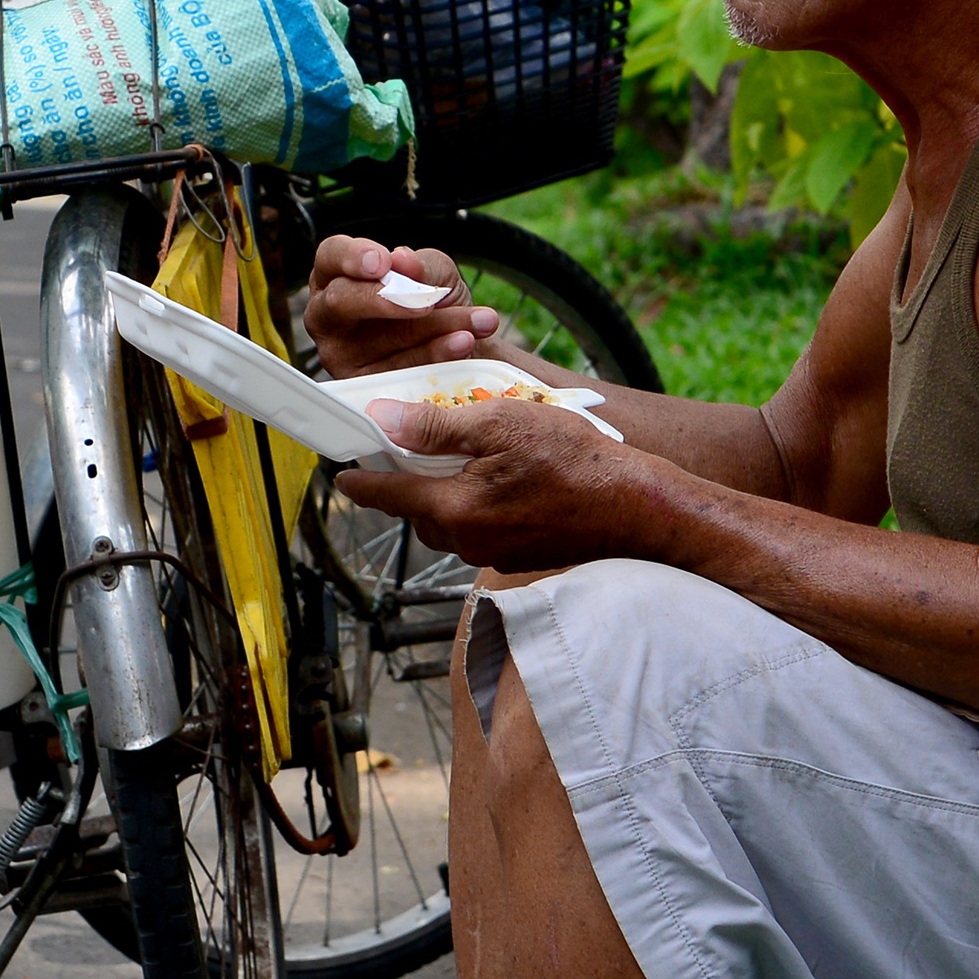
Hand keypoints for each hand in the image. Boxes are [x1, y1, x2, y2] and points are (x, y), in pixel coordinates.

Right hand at [303, 236, 499, 377]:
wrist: (464, 345)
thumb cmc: (435, 303)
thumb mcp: (435, 274)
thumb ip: (420, 265)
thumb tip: (402, 261)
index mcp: (338, 277)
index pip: (331, 256)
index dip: (352, 256)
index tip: (382, 262)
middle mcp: (331, 316)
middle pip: (341, 300)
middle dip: (385, 298)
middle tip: (425, 300)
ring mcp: (341, 354)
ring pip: (380, 338)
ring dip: (434, 325)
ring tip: (475, 320)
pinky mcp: (363, 385)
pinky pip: (397, 371)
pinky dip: (436, 354)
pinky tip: (462, 343)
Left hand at [331, 396, 660, 571]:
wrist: (636, 508)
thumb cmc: (576, 461)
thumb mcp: (502, 423)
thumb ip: (437, 426)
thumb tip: (384, 421)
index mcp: (456, 509)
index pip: (388, 497)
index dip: (361, 483)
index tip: (342, 477)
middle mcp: (469, 540)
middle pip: (417, 513)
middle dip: (408, 488)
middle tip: (408, 455)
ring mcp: (495, 554)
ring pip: (450, 525)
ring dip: (444, 498)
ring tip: (459, 464)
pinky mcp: (519, 558)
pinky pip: (481, 533)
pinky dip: (477, 510)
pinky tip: (500, 484)